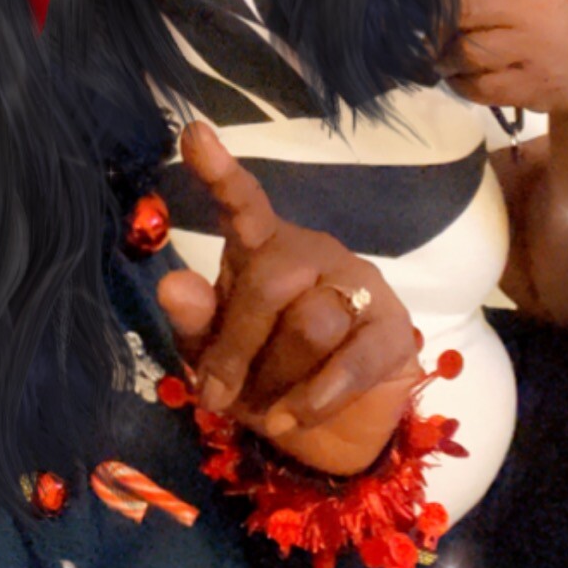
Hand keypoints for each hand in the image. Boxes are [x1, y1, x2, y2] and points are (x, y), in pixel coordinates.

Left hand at [155, 122, 423, 474]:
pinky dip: (314, 398)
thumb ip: (196, 323)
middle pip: (272, 282)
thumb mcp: (216, 357)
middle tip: (216, 395)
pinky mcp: (394, 331)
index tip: (193, 134)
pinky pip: (351, 360)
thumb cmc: (265, 378)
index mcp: (263, 249)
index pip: (244, 204)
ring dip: (279, 379)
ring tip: (269, 407)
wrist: (330, 433)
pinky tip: (294, 417)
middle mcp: (313, 254)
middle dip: (237, 347)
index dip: (219, 172)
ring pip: (313, 322)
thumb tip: (173, 284)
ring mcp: (360, 287)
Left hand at [432, 0, 567, 116]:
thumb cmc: (542, 12)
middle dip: (430, 17)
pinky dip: (458, 82)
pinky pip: (472, 86)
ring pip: (461, 51)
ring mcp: (529, 50)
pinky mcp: (524, 87)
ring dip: (443, 54)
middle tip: (414, 21)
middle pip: (458, 7)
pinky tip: (461, 74)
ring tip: (442, 50)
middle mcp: (529, 8)